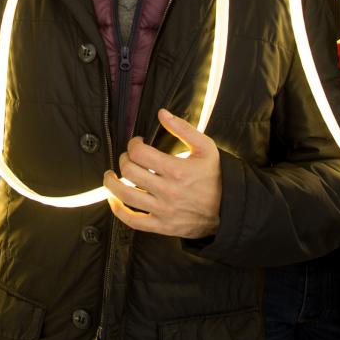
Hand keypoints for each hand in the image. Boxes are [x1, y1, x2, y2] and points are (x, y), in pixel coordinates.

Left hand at [102, 109, 221, 237]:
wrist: (228, 209)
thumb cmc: (216, 176)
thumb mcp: (206, 147)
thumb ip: (183, 128)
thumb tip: (161, 113)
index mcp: (177, 170)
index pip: (139, 153)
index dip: (133, 144)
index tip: (137, 143)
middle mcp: (168, 191)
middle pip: (129, 172)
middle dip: (123, 160)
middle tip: (127, 158)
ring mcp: (164, 210)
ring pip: (125, 196)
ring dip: (111, 183)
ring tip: (111, 175)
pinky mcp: (162, 225)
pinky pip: (133, 221)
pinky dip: (118, 210)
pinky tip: (113, 200)